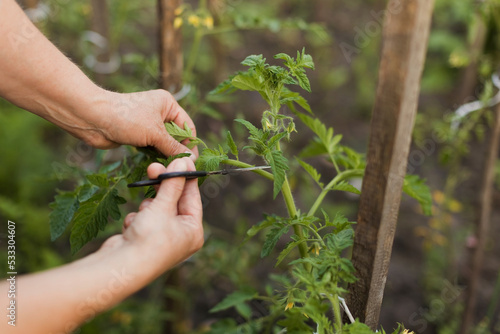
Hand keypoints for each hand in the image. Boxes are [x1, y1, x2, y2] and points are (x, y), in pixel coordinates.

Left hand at [83, 89, 198, 159]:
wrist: (93, 119)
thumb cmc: (126, 118)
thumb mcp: (155, 133)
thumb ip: (174, 147)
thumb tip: (190, 159)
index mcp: (168, 104)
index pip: (187, 126)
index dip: (190, 144)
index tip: (191, 161)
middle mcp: (159, 112)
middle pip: (176, 136)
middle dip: (177, 150)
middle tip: (178, 166)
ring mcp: (148, 124)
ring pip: (164, 143)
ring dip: (165, 155)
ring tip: (167, 166)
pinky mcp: (138, 135)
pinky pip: (152, 147)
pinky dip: (154, 156)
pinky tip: (155, 164)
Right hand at [102, 157, 203, 275]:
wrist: (119, 268)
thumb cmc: (148, 240)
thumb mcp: (163, 207)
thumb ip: (172, 183)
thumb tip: (183, 161)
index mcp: (193, 231)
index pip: (192, 197)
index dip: (184, 177)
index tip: (178, 159)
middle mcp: (181, 236)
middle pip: (174, 201)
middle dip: (161, 189)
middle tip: (153, 168)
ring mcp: (163, 239)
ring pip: (156, 208)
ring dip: (147, 207)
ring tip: (142, 217)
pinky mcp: (145, 240)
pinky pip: (144, 219)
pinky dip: (137, 219)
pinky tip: (132, 229)